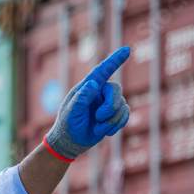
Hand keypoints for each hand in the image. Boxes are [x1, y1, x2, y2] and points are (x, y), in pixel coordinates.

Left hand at [44, 46, 131, 160]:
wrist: (70, 144)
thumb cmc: (67, 126)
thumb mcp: (71, 113)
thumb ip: (81, 98)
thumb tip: (92, 83)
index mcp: (87, 88)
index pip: (102, 71)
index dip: (115, 60)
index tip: (126, 50)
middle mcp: (98, 93)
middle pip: (116, 89)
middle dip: (111, 106)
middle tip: (99, 118)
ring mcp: (107, 104)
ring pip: (122, 105)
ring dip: (111, 120)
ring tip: (98, 129)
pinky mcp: (113, 115)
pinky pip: (125, 115)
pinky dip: (116, 125)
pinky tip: (104, 132)